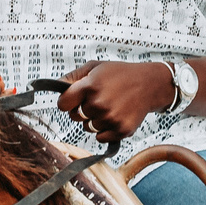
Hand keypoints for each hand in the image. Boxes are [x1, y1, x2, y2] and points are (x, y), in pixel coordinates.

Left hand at [56, 59, 175, 146]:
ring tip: (110, 106)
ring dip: (95, 120)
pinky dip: (105, 130)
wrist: (149, 84)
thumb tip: (56, 87)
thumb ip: (73, 77)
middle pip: (75, 117)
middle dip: (82, 110)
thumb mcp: (96, 67)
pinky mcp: (120, 130)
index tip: (73, 100)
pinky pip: (100, 137)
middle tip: (98, 99)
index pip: (63, 104)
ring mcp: (110, 118)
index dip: (66, 102)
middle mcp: (99, 103)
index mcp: (90, 85)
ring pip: (88, 127)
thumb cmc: (120, 74)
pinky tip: (116, 115)